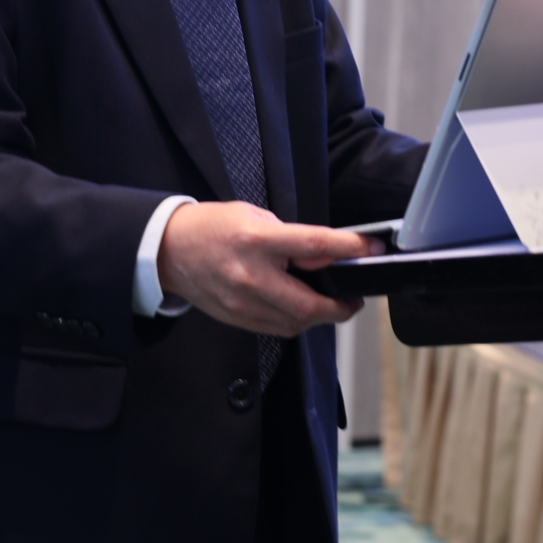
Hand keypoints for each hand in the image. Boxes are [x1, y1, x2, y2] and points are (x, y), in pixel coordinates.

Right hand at [156, 201, 379, 336]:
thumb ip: (290, 236)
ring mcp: (242, 303)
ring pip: (295, 323)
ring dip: (320, 317)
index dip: (349, 250)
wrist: (170, 250)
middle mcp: (250, 276)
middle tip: (355, 298)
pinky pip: (276, 328)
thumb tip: (324, 256)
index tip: (372, 250)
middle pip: (309, 304)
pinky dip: (296, 321)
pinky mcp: (236, 319)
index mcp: (257, 240)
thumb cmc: (213, 226)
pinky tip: (303, 310)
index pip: (314, 247)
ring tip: (333, 304)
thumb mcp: (255, 215)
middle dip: (341, 306)